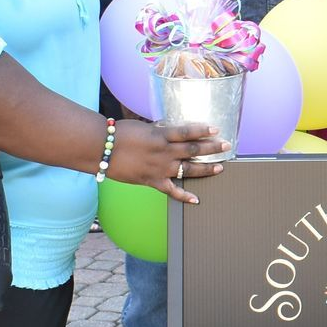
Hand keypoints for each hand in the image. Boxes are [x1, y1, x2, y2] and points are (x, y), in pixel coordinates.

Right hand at [106, 120, 228, 203]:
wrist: (100, 149)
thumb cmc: (117, 134)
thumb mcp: (141, 127)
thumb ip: (157, 129)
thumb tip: (168, 127)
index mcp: (160, 135)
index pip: (187, 132)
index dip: (203, 131)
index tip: (216, 130)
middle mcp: (164, 151)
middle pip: (194, 149)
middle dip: (212, 148)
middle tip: (227, 147)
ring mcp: (159, 167)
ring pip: (188, 169)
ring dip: (206, 169)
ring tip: (220, 168)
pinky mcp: (152, 181)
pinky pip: (172, 190)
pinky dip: (185, 195)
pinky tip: (196, 199)